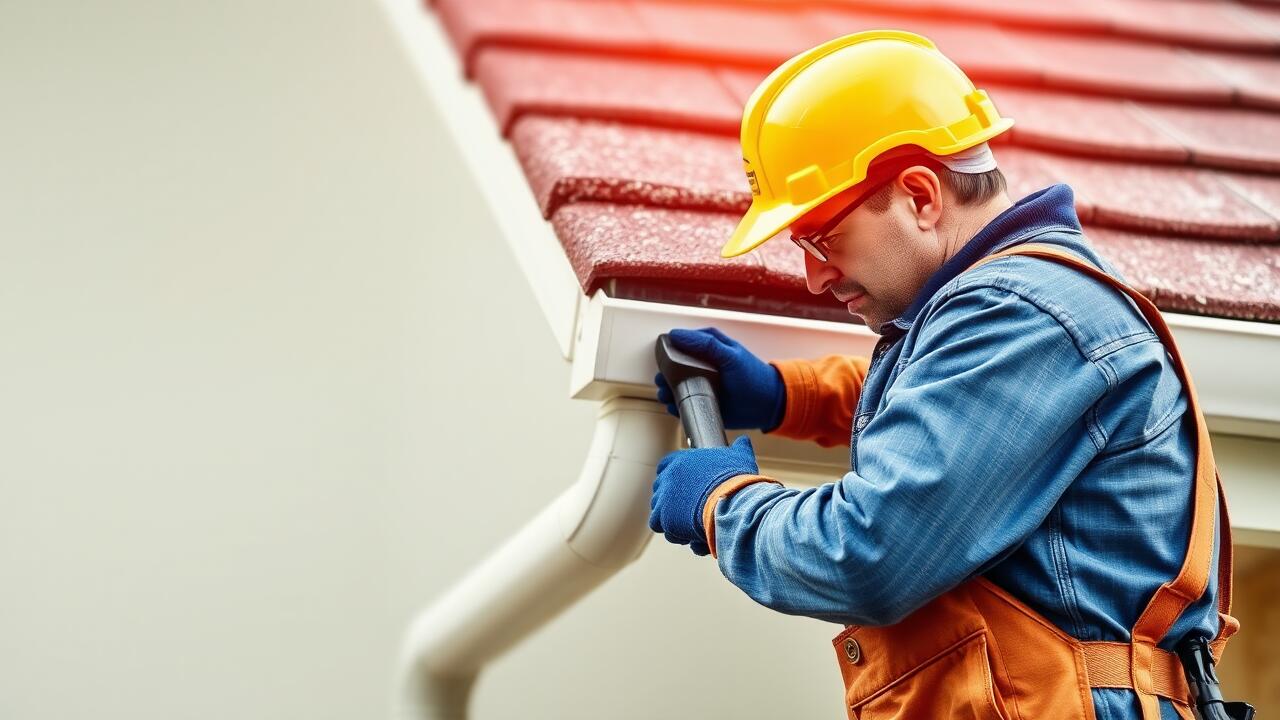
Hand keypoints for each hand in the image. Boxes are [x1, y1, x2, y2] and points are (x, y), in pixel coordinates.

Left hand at [649, 435, 758, 555]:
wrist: (734, 503)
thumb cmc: (738, 481)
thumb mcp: (740, 459)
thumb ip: (739, 448)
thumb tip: (744, 440)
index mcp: (681, 460)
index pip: (665, 466)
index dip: (672, 478)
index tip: (683, 488)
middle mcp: (669, 476)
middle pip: (660, 489)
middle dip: (671, 501)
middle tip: (688, 510)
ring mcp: (664, 497)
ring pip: (658, 508)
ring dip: (671, 518)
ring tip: (689, 525)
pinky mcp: (665, 517)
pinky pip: (659, 525)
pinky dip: (672, 531)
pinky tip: (688, 534)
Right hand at [654, 328, 785, 430]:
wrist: (768, 405)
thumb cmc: (753, 376)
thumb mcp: (730, 355)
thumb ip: (706, 345)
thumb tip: (676, 335)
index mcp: (707, 347)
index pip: (679, 343)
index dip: (667, 350)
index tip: (662, 358)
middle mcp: (700, 365)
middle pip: (673, 367)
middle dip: (664, 374)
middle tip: (663, 381)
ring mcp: (700, 384)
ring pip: (674, 386)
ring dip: (667, 391)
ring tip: (667, 396)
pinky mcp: (701, 402)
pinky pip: (682, 404)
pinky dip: (676, 407)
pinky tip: (675, 408)